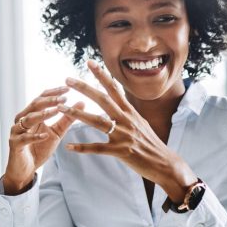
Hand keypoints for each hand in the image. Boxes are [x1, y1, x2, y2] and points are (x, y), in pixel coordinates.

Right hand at [2, 86, 83, 194]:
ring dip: (42, 114)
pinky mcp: (15, 144)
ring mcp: (17, 131)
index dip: (53, 93)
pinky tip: (45, 135)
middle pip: (34, 105)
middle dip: (49, 100)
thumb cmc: (39, 149)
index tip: (68, 89)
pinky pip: (24, 138)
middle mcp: (22, 120)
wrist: (25, 170)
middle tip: (63, 98)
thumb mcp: (56, 133)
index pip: (41, 98)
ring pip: (28, 119)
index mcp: (31, 115)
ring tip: (56, 111)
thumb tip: (82, 102)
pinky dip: (35, 136)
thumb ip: (67, 119)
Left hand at [61, 60, 196, 201]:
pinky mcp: (120, 151)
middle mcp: (126, 120)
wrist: (165, 164)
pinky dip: (82, 148)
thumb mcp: (140, 122)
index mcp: (130, 112)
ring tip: (61, 109)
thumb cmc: (150, 143)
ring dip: (77, 114)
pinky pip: (97, 148)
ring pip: (96, 121)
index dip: (101, 75)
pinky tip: (69, 146)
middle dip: (84, 88)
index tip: (89, 63)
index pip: (114, 89)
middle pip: (103, 100)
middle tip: (68, 79)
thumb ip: (127, 112)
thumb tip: (119, 100)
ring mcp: (123, 135)